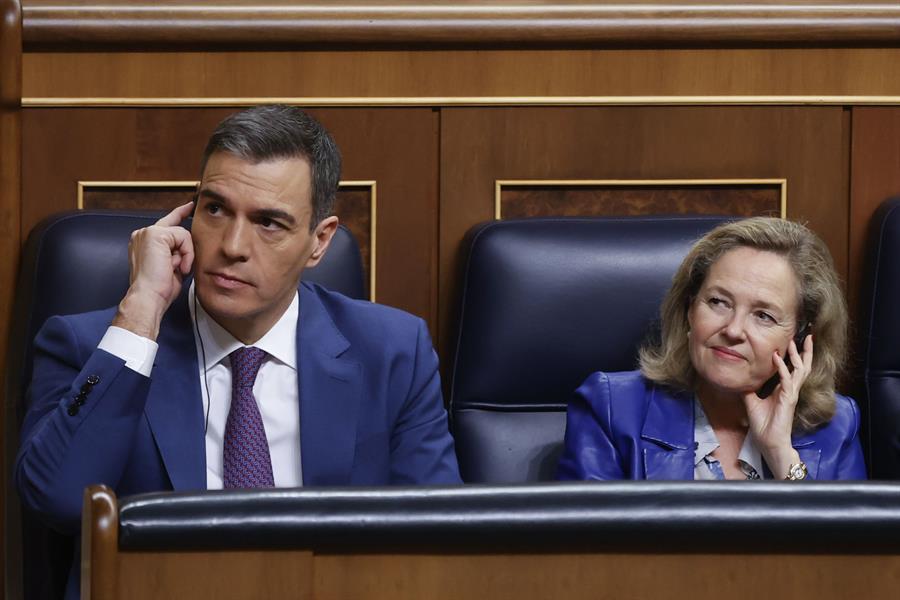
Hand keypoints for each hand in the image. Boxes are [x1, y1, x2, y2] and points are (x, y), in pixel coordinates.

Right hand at [112, 202, 194, 339]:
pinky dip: (186, 253)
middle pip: (177, 229)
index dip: (179, 214)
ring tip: (176, 269)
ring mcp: (147, 232)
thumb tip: (188, 249)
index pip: (166, 223)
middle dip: (185, 249)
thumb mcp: (172, 267)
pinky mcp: (155, 234)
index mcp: (144, 241)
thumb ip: (177, 253)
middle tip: (178, 266)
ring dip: (186, 254)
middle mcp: (142, 234)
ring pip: (182, 234)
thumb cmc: (159, 288)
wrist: (149, 296)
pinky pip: (183, 237)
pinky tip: (177, 266)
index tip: (189, 207)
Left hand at [742, 334, 812, 477]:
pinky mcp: (788, 400)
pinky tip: (777, 358)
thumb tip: (741, 379)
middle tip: (807, 336)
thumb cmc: (763, 425)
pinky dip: (781, 369)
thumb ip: (749, 389)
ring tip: (796, 341)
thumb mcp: (752, 402)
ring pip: (800, 371)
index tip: (791, 342)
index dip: (792, 356)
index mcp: (783, 390)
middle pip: (802, 367)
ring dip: (797, 356)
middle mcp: (790, 390)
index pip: (791, 369)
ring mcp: (791, 394)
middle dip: (804, 351)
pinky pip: (787, 381)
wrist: (768, 442)